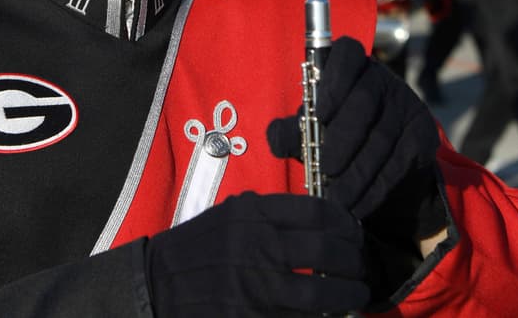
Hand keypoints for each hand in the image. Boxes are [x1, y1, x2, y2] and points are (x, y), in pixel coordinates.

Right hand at [145, 192, 368, 315]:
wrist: (156, 285)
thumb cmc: (196, 248)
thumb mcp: (228, 215)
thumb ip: (267, 214)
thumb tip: (317, 219)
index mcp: (252, 213)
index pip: (317, 211)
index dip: (345, 223)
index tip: (352, 231)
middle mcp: (256, 246)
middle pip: (327, 251)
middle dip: (354, 262)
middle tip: (361, 267)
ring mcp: (254, 286)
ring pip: (320, 294)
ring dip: (346, 295)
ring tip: (356, 294)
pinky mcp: (250, 317)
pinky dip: (320, 317)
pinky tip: (329, 314)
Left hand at [268, 38, 440, 223]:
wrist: (381, 162)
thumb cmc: (334, 135)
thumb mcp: (308, 130)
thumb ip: (289, 132)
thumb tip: (277, 140)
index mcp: (350, 67)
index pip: (347, 53)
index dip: (334, 79)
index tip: (320, 113)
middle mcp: (381, 80)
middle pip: (364, 101)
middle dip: (343, 138)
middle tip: (326, 168)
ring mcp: (406, 105)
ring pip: (381, 138)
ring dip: (357, 172)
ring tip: (337, 199)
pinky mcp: (422, 134)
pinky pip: (399, 162)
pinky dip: (375, 187)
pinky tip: (358, 204)